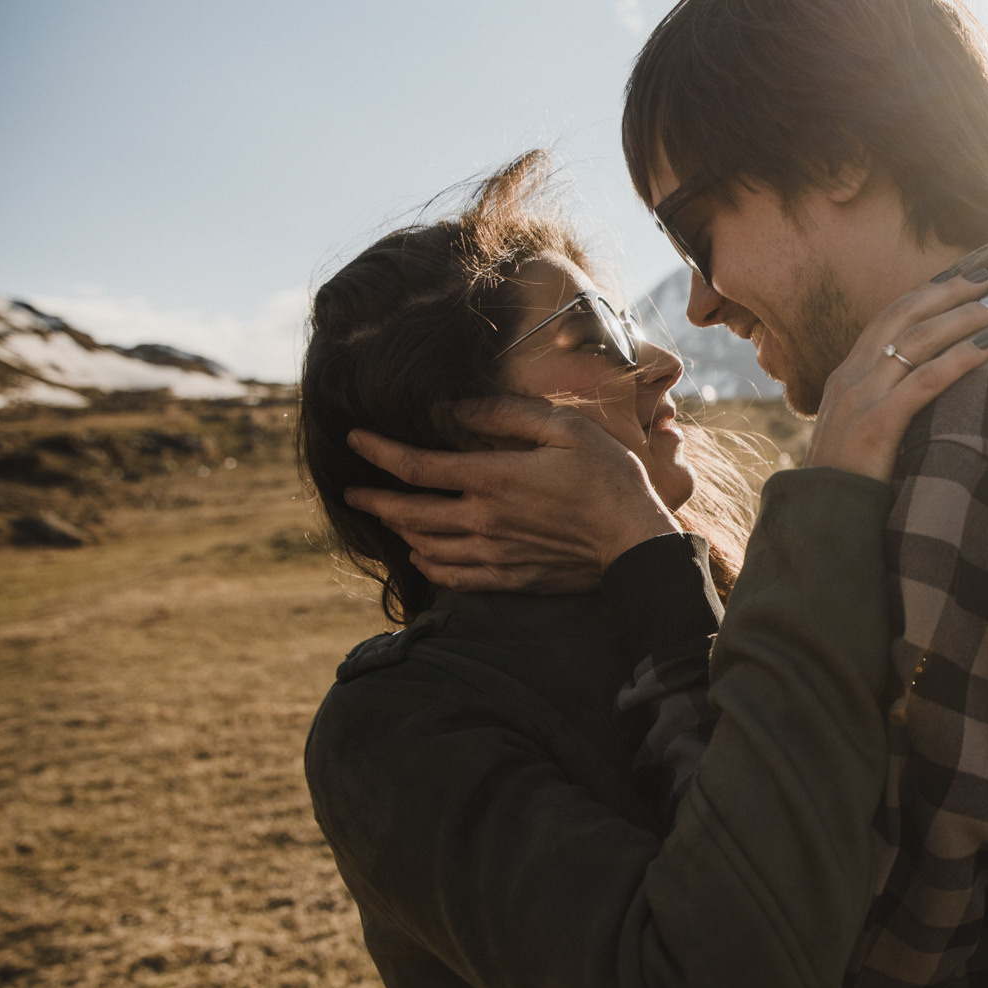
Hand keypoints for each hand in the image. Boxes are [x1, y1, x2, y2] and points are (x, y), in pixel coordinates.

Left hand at [344, 397, 679, 593]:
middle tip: (351, 493)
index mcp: (492, 478)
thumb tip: (456, 408)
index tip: (355, 439)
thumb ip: (506, 415)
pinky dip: (428, 566)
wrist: (635, 542)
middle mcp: (483, 519)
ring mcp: (493, 554)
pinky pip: (452, 578)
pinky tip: (422, 556)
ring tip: (388, 518)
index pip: (415, 466)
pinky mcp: (508, 578)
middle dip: (373, 500)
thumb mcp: (564, 429)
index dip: (378, 451)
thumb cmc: (609, 477)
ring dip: (399, 531)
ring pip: (425, 547)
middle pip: (408, 513)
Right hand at [802, 273, 987, 481]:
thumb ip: (879, 406)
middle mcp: (851, 376)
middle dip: (947, 292)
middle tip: (987, 279)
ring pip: (917, 340)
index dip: (924, 295)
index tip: (959, 281)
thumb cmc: (847, 481)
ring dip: (962, 317)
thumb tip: (915, 393)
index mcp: (846, 375)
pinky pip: (925, 380)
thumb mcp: (858, 431)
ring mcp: (862, 397)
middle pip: (903, 315)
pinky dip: (960, 358)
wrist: (818, 517)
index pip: (886, 318)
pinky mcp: (878, 423)